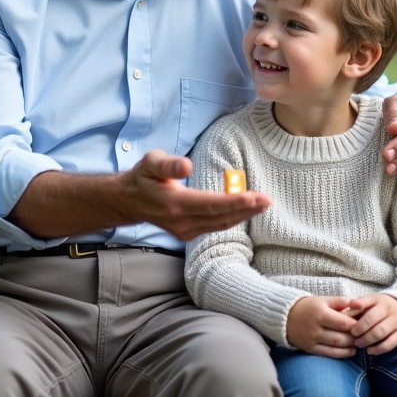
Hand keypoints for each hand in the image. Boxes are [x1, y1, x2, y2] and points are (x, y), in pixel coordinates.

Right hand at [125, 150, 269, 241]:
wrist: (129, 201)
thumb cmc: (143, 177)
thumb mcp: (150, 163)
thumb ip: (168, 164)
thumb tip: (187, 165)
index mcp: (174, 204)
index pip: (211, 205)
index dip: (235, 202)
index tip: (255, 197)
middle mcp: (181, 222)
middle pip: (220, 218)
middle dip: (246, 209)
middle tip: (267, 200)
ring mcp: (184, 231)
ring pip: (220, 225)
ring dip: (242, 215)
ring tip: (261, 205)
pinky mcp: (187, 233)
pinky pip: (214, 227)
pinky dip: (231, 219)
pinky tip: (244, 210)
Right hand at [286, 296, 360, 356]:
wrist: (284, 317)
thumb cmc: (306, 306)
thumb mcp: (322, 299)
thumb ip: (339, 301)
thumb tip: (357, 303)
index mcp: (320, 313)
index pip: (343, 322)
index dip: (356, 325)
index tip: (363, 324)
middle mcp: (316, 328)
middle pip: (341, 336)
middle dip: (355, 337)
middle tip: (363, 336)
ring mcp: (313, 340)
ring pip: (336, 346)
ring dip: (350, 346)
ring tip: (359, 343)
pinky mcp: (310, 349)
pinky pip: (329, 354)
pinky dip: (341, 354)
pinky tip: (350, 351)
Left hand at [349, 294, 396, 354]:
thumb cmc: (381, 308)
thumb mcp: (371, 302)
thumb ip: (357, 307)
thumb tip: (341, 314)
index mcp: (378, 299)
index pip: (367, 300)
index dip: (358, 306)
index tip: (348, 313)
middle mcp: (388, 309)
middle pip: (372, 319)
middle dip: (359, 328)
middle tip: (352, 334)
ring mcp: (396, 322)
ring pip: (380, 332)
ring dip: (367, 340)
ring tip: (358, 343)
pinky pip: (389, 344)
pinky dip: (378, 349)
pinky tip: (369, 351)